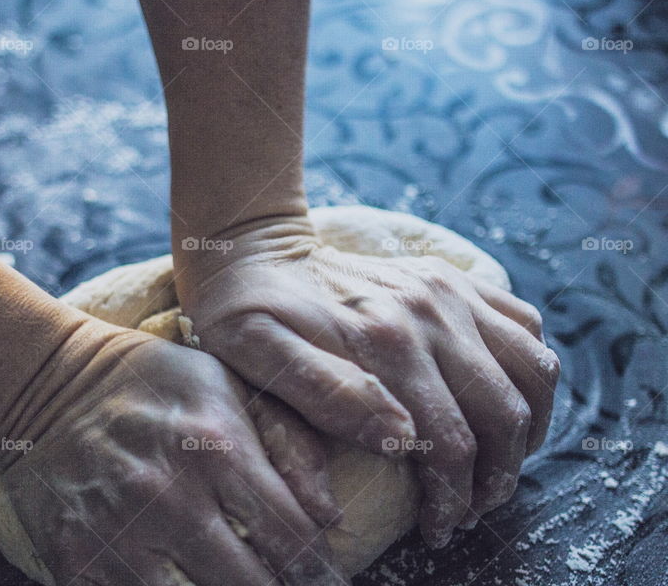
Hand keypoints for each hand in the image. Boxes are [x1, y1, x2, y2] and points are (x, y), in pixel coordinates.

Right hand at [0, 327, 342, 585]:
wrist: (50, 384)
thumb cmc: (155, 384)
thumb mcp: (227, 385)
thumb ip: (288, 441)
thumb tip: (330, 515)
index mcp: (216, 446)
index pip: (291, 537)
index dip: (318, 571)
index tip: (324, 580)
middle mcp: (169, 495)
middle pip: (249, 585)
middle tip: (280, 582)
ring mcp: (118, 533)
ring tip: (225, 577)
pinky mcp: (75, 561)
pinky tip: (177, 579)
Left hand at [175, 216, 560, 547]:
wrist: (253, 251)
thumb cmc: (246, 314)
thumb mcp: (257, 356)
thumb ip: (323, 396)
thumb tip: (399, 440)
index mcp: (384, 339)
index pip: (450, 442)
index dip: (452, 499)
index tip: (437, 527)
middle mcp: (430, 310)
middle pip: (503, 414)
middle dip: (495, 478)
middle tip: (467, 510)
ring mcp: (449, 290)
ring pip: (533, 372)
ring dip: (527, 431)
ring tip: (495, 467)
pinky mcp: (455, 279)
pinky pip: (525, 326)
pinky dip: (531, 373)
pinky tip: (502, 404)